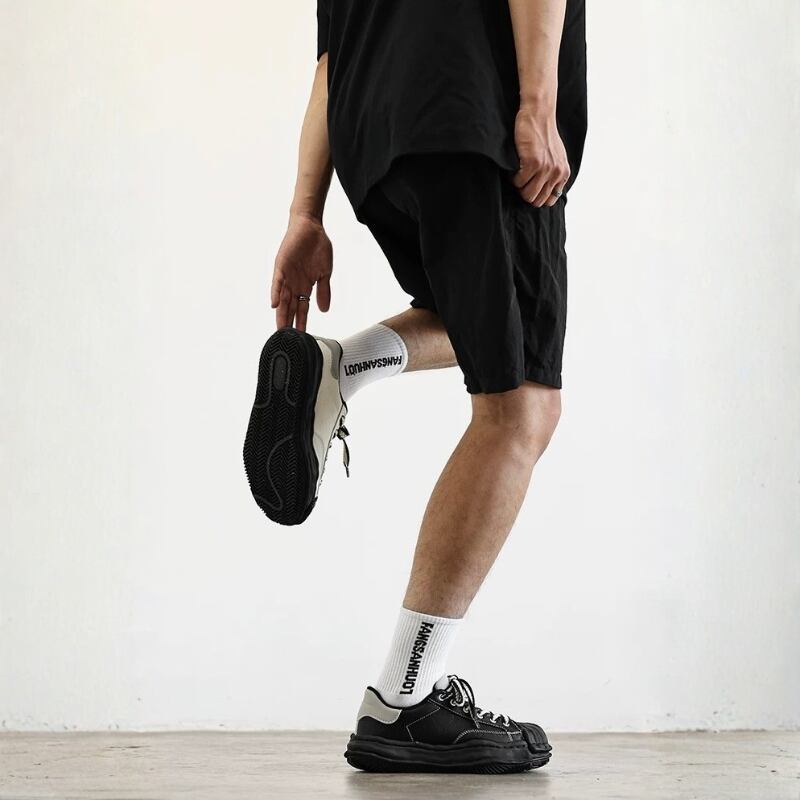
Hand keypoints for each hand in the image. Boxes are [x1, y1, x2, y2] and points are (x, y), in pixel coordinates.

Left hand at [270, 213, 331, 330]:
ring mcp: (287, 275)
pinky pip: (277, 282)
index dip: (302, 320)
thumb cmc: (318, 247)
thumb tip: (324, 309)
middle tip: (287, 337)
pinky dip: (276, 292)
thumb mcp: (325, 272)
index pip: (303, 307)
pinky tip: (275, 304)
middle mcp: (294, 283)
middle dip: (289, 321)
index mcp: (306, 285)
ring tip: (280, 327)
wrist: (311, 227)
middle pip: (291, 306)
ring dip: (281, 312)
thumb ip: (324, 291)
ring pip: (283, 298)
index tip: (302, 335)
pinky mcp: (281, 266)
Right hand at [511, 105, 570, 207]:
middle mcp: (556, 173)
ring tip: (518, 175)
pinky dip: (513, 178)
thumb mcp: (557, 157)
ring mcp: (545, 169)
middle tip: (522, 182)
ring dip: (519, 187)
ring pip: (527, 194)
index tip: (530, 187)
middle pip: (537, 200)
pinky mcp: (533, 163)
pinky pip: (519, 182)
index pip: (549, 200)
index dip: (537, 196)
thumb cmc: (544, 135)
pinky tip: (515, 169)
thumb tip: (543, 192)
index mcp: (563, 173)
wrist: (539, 115)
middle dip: (526, 193)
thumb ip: (554, 174)